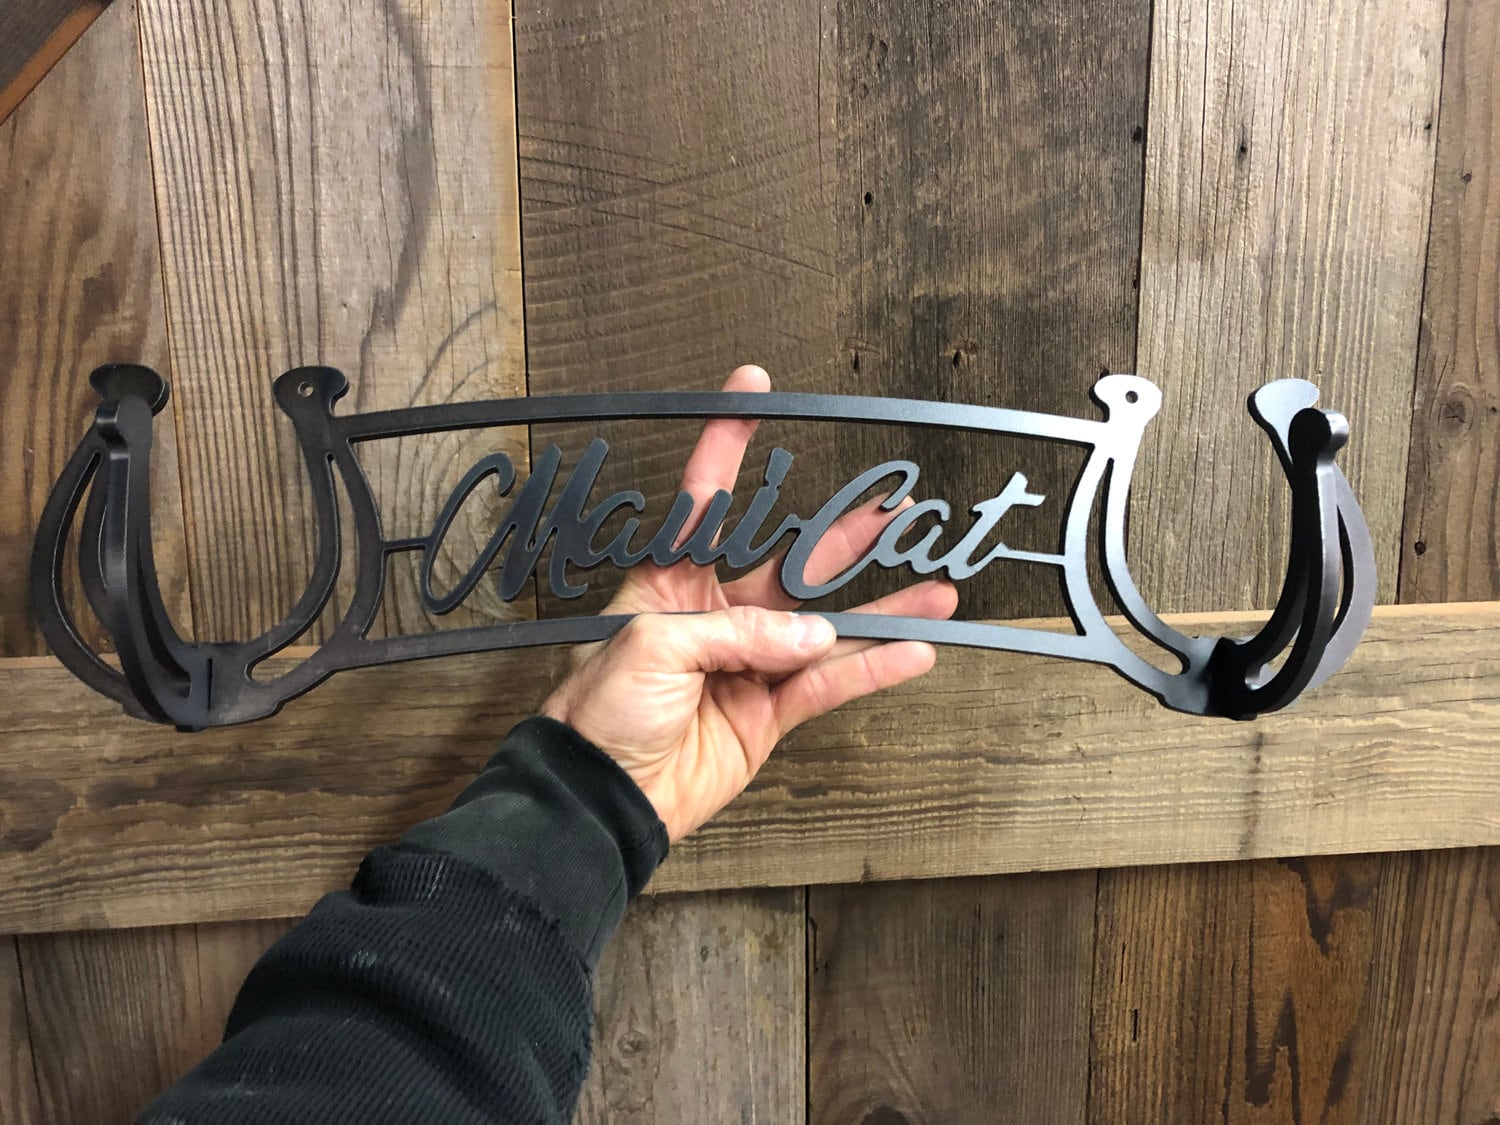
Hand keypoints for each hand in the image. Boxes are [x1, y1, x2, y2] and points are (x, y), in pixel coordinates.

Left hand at [542, 365, 956, 840]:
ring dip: (880, 611)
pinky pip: (828, 685)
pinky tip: (913, 652)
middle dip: (845, 538)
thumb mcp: (654, 646)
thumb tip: (814, 636)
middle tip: (896, 508)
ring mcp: (747, 666)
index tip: (751, 389)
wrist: (599, 797)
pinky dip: (871, 670)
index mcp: (669, 582)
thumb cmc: (598, 711)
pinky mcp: (767, 715)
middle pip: (791, 566)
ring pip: (825, 628)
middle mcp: (714, 616)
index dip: (728, 443)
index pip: (706, 500)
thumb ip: (738, 632)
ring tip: (936, 589)